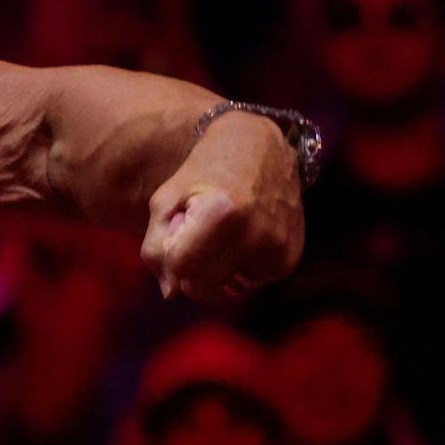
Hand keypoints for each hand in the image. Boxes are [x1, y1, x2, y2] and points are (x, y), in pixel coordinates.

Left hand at [140, 112, 304, 300]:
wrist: (261, 151)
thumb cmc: (202, 174)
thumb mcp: (166, 201)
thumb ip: (156, 247)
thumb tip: (169, 293)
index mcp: (222, 212)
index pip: (180, 267)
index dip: (169, 256)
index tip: (176, 233)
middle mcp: (256, 234)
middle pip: (201, 287)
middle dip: (188, 271)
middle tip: (194, 237)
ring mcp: (276, 250)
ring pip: (223, 291)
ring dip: (212, 272)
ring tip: (218, 236)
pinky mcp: (289, 261)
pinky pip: (246, 284)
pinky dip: (235, 270)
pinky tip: (238, 240)